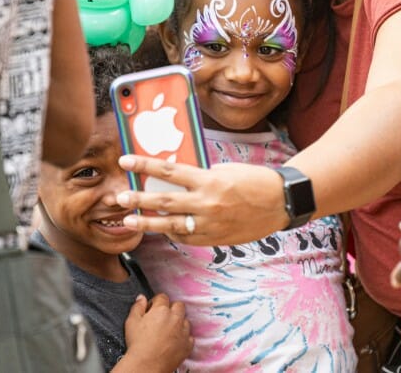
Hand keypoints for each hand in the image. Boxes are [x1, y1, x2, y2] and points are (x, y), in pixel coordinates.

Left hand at [118, 157, 287, 244]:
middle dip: (138, 199)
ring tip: (128, 222)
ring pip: (171, 225)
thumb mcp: (226, 170)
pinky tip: (163, 229)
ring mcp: (210, 224)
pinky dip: (174, 232)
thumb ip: (201, 176)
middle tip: (119, 197)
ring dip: (147, 223)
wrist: (281, 202)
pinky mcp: (215, 239)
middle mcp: (206, 203)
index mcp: (208, 181)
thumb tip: (178, 179)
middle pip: (164, 201)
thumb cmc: (255, 180)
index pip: (168, 171)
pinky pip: (188, 237)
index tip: (125, 161)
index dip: (144, 166)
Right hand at [119, 293, 191, 372]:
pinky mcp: (188, 344)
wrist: (146, 365)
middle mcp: (175, 318)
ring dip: (179, 322)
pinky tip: (174, 342)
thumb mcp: (131, 322)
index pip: (163, 297)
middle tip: (162, 318)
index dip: (156, 302)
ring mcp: (183, 331)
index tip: (152, 309)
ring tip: (168, 331)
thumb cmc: (137, 344)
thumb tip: (141, 297)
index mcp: (161, 310)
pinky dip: (183, 337)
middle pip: (178, 305)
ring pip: (185, 320)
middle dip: (171, 308)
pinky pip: (189, 336)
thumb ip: (137, 307)